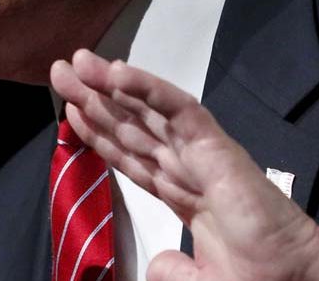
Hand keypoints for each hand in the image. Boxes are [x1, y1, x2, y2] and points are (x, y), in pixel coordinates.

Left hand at [50, 49, 318, 280]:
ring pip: (148, 110)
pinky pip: (180, 110)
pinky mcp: (217, 148)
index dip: (99, 131)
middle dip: (94, 97)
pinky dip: (150, 89)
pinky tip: (119, 73)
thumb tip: (158, 262)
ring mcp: (200, 154)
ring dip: (111, 84)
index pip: (130, 154)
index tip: (70, 110)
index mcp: (181, 193)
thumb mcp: (199, 280)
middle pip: (130, 125)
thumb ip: (172, 270)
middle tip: (60, 70)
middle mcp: (186, 167)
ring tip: (77, 61)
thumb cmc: (258, 279)